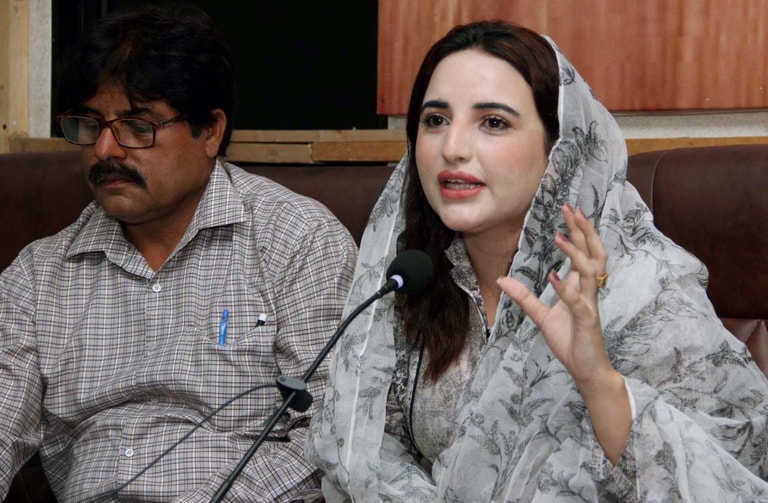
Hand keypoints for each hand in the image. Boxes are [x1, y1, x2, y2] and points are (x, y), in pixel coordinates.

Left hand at [497, 204, 614, 389]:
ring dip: (574, 253)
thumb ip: (524, 297)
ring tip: (559, 236)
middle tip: (572, 209)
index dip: (578, 232)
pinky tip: (553, 275)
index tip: (569, 211)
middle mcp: (588, 291)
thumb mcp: (541, 317)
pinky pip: (576, 301)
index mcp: (580, 287)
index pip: (583, 253)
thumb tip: (502, 280)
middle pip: (592, 254)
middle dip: (583, 231)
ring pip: (589, 272)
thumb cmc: (570, 342)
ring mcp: (589, 305)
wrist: (586, 370)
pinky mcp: (587, 321)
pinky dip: (564, 288)